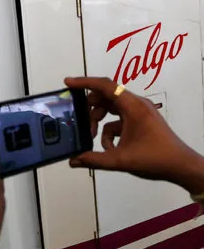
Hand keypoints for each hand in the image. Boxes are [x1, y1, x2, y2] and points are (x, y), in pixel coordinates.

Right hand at [65, 76, 203, 193]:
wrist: (180, 166)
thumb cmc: (156, 159)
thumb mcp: (120, 160)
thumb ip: (93, 160)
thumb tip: (73, 160)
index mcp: (133, 107)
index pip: (106, 86)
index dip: (85, 82)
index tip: (68, 83)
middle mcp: (136, 105)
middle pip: (106, 96)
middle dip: (91, 109)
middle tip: (81, 122)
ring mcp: (139, 112)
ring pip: (111, 108)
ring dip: (99, 121)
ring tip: (93, 136)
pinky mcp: (140, 121)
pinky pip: (118, 120)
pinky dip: (110, 131)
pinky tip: (110, 147)